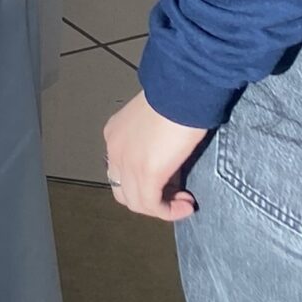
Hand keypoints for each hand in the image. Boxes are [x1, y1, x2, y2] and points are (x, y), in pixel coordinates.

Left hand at [102, 92, 207, 222]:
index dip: (145, 182)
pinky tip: (187, 205)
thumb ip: (152, 140)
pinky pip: (153, 206)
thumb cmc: (177, 97)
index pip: (121, 171)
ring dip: (163, 208)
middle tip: (177, 194)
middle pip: (124, 191)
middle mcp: (114, 150)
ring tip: (185, 202)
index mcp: (115, 134)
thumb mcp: (156, 121)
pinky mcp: (146, 174)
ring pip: (137, 203)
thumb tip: (167, 159)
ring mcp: (127, 163)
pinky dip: (170, 212)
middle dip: (150, 198)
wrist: (182, 89)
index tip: (171, 181)